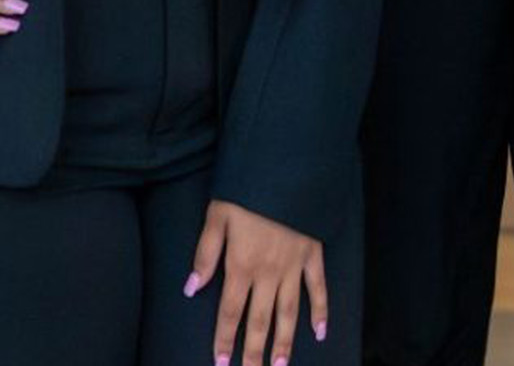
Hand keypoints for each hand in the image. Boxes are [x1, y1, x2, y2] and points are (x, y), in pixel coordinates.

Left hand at [186, 200, 325, 365]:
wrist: (287, 167)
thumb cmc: (247, 189)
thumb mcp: (217, 216)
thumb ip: (205, 254)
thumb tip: (192, 289)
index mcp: (241, 265)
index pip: (230, 313)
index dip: (225, 340)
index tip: (221, 362)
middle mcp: (267, 272)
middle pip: (259, 321)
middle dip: (254, 352)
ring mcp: (293, 266)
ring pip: (288, 312)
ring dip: (284, 341)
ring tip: (280, 365)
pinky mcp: (313, 254)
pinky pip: (318, 288)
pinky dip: (321, 311)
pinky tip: (320, 332)